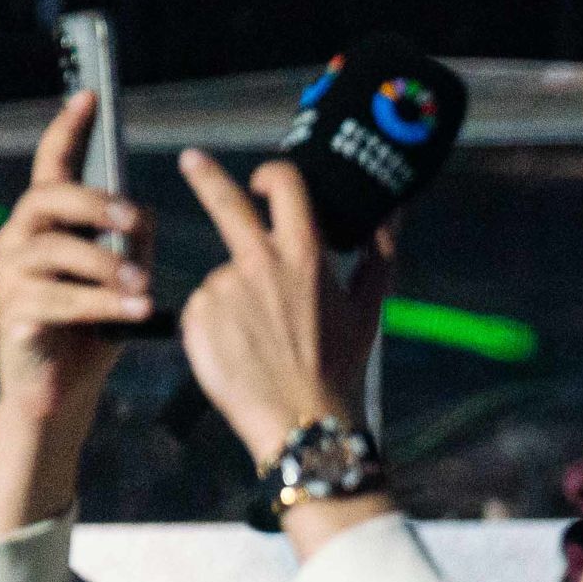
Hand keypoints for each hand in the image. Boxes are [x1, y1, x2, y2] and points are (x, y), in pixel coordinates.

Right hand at [0, 92, 156, 429]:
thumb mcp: (123, 279)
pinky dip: (101, 306)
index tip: (88, 96)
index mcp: (44, 226)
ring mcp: (8, 278)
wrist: (61, 393)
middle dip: (94, 203)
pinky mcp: (13, 315)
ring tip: (144, 288)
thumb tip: (141, 212)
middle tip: (135, 221)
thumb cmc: (93, 331)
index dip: (66, 131)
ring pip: (53, 251)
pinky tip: (136, 314)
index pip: (50, 167)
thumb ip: (132, 243)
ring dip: (105, 266)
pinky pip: (57, 300)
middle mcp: (16, 242)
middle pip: (46, 199)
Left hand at [175, 146, 389, 469]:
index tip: (261, 180)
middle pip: (225, 202)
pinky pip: (204, 309)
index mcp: (304, 257)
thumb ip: (378, 256)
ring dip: (236, 297)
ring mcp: (224, 289)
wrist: (301, 421)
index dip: (273, 175)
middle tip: (191, 160)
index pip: (286, 187)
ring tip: (260, 343)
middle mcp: (259, 265)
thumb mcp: (368, 311)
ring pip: (224, 277)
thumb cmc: (338, 369)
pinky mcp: (196, 316)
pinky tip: (239, 352)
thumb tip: (391, 215)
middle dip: (204, 174)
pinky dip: (217, 324)